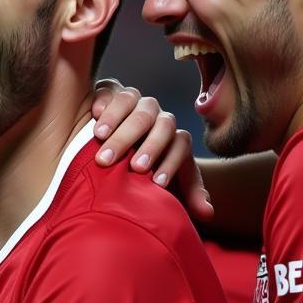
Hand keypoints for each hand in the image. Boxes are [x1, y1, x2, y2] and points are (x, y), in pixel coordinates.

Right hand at [91, 79, 212, 222]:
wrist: (114, 151)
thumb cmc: (141, 173)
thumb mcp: (163, 185)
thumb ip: (187, 194)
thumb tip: (207, 212)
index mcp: (172, 137)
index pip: (180, 144)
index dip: (171, 162)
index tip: (157, 183)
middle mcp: (156, 116)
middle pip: (159, 123)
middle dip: (148, 145)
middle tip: (133, 166)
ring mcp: (133, 102)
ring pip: (133, 102)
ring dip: (118, 120)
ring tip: (100, 139)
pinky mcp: (109, 92)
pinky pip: (109, 89)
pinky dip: (103, 100)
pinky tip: (94, 113)